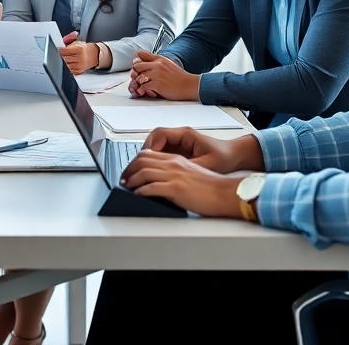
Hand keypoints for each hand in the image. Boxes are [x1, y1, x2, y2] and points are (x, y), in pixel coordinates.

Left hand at [58, 40, 99, 74]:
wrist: (93, 56)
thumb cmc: (83, 49)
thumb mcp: (76, 41)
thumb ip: (70, 37)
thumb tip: (73, 34)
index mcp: (80, 49)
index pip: (65, 51)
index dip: (61, 50)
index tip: (61, 49)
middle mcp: (81, 58)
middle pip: (65, 58)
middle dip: (63, 56)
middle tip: (65, 54)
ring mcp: (80, 65)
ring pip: (66, 65)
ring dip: (65, 61)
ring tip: (69, 58)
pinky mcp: (79, 71)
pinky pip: (69, 70)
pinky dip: (68, 67)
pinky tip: (71, 63)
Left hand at [119, 150, 242, 216]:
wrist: (225, 193)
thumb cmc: (211, 187)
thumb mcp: (190, 173)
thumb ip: (174, 173)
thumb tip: (159, 180)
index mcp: (176, 159)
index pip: (148, 155)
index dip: (134, 162)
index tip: (129, 171)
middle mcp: (174, 164)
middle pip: (142, 160)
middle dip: (129, 169)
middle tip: (123, 179)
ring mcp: (174, 176)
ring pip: (144, 172)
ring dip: (132, 180)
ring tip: (127, 186)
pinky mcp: (176, 189)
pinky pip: (152, 187)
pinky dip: (142, 191)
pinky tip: (138, 194)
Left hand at [129, 51, 199, 99]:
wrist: (189, 85)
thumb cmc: (179, 77)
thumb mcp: (167, 64)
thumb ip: (155, 60)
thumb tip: (140, 55)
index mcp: (160, 59)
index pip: (140, 55)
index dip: (137, 63)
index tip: (139, 69)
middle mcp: (157, 65)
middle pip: (137, 66)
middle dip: (135, 73)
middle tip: (138, 79)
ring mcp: (157, 75)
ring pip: (138, 77)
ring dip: (139, 83)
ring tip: (143, 86)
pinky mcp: (157, 84)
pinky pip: (143, 86)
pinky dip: (143, 90)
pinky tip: (148, 91)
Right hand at [142, 127, 262, 172]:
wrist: (234, 156)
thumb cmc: (223, 157)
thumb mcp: (206, 164)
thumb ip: (187, 168)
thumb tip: (169, 174)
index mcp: (185, 135)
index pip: (160, 134)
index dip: (151, 146)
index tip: (147, 160)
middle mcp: (180, 136)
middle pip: (154, 138)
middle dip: (146, 151)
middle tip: (141, 166)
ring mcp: (178, 142)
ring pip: (156, 145)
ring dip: (150, 156)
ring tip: (145, 170)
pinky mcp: (179, 150)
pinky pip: (162, 152)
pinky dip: (156, 160)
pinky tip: (155, 171)